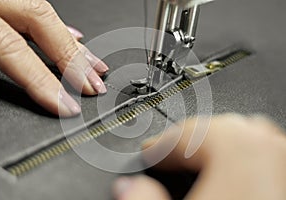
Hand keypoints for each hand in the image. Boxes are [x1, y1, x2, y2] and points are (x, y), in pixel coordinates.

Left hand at [0, 0, 107, 116]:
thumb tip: (19, 91)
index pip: (13, 48)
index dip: (44, 80)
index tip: (67, 106)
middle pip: (41, 21)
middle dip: (73, 58)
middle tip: (93, 85)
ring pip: (43, 13)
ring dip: (72, 43)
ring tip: (94, 66)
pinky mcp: (1, 2)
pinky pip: (34, 10)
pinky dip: (57, 27)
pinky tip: (72, 37)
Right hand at [113, 114, 285, 199]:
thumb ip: (142, 197)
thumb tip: (127, 186)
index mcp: (236, 151)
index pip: (181, 134)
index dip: (156, 144)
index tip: (146, 152)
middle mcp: (267, 149)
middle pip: (214, 126)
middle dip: (186, 139)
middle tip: (167, 154)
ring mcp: (284, 161)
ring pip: (245, 133)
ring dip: (216, 143)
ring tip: (198, 159)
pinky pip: (267, 153)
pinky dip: (244, 156)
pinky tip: (234, 172)